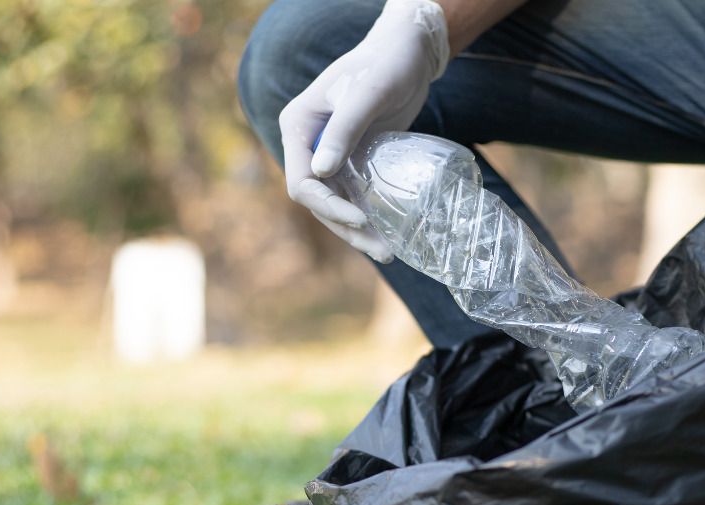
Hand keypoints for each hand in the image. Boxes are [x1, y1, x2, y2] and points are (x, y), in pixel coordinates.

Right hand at [279, 0, 448, 261]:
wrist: (407, 51)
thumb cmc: (384, 64)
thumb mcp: (366, 94)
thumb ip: (343, 130)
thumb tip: (320, 173)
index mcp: (298, 127)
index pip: (301, 181)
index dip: (328, 206)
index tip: (361, 218)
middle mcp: (308, 145)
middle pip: (319, 201)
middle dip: (347, 227)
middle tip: (384, 250)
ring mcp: (330, 155)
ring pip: (337, 203)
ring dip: (359, 230)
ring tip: (389, 252)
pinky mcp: (353, 159)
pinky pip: (355, 195)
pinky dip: (368, 215)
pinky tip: (388, 234)